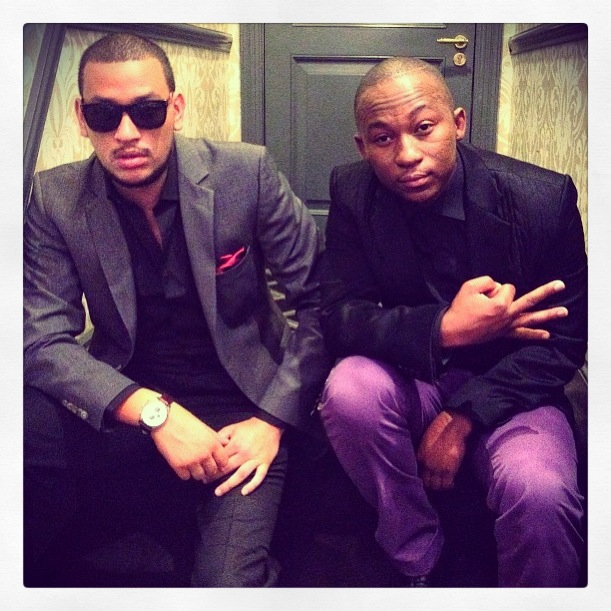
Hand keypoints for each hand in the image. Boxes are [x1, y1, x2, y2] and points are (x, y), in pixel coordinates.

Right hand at [151, 402, 229, 481]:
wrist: (165, 420)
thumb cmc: (184, 420)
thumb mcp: (204, 427)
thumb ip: (215, 437)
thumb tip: (225, 443)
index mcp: (212, 443)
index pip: (223, 461)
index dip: (220, 463)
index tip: (216, 463)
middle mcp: (203, 454)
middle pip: (212, 471)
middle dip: (209, 469)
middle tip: (204, 465)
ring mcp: (191, 461)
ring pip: (199, 476)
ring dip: (197, 472)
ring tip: (193, 465)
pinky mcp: (178, 465)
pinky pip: (185, 477)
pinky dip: (185, 473)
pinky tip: (184, 466)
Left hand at [213, 417, 283, 496]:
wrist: (270, 424)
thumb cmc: (249, 426)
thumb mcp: (233, 428)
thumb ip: (221, 436)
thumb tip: (212, 447)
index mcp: (236, 444)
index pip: (220, 458)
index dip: (211, 465)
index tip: (203, 470)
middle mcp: (245, 453)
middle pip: (227, 468)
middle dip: (215, 476)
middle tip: (205, 482)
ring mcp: (255, 459)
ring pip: (241, 475)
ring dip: (229, 484)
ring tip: (218, 492)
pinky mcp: (265, 463)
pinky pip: (259, 476)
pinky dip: (252, 485)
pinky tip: (244, 492)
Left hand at [417, 410, 472, 489]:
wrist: (453, 426)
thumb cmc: (439, 431)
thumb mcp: (425, 441)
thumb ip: (422, 454)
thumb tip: (421, 462)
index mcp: (421, 456)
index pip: (419, 474)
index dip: (422, 477)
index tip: (426, 477)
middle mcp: (429, 464)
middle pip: (427, 483)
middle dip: (430, 484)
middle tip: (434, 482)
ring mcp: (440, 467)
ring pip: (437, 485)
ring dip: (439, 486)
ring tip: (441, 483)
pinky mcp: (451, 468)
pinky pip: (448, 483)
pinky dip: (448, 485)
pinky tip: (450, 483)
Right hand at [440, 276, 567, 347]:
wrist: (452, 331)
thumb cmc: (459, 309)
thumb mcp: (469, 286)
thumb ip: (487, 281)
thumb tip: (498, 286)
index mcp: (500, 303)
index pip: (507, 287)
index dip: (496, 288)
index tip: (484, 294)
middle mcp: (507, 315)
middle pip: (530, 300)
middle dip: (546, 292)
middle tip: (561, 285)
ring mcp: (507, 326)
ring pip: (531, 319)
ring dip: (548, 315)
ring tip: (564, 311)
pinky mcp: (503, 334)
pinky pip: (521, 335)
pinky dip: (534, 335)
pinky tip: (547, 335)